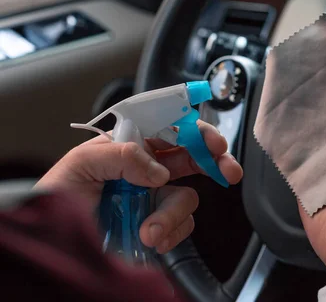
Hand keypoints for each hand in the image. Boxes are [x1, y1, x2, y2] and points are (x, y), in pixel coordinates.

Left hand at [35, 120, 242, 253]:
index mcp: (131, 146)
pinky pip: (182, 226)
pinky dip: (171, 234)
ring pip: (187, 196)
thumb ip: (120, 155)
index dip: (195, 130)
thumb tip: (159, 169)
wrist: (53, 240)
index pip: (170, 128)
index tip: (212, 141)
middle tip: (228, 170)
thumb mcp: (81, 164)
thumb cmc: (57, 196)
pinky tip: (151, 239)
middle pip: (191, 156)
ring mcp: (154, 199)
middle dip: (214, 161)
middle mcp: (147, 169)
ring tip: (148, 231)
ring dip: (173, 215)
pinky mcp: (158, 225)